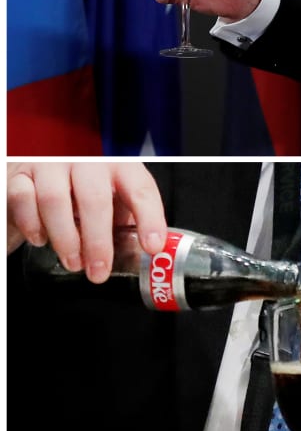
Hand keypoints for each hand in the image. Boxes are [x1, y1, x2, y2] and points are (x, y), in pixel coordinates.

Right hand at [7, 163, 166, 280]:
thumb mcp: (111, 199)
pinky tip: (42, 239)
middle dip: (98, 241)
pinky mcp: (19, 173)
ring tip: (73, 262)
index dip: (150, 219)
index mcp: (118, 165)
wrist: (36, 174)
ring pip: (55, 200)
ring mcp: (50, 163)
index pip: (140, 189)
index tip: (151, 247)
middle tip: (99, 270)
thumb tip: (141, 252)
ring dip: (65, 239)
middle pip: (95, 199)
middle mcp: (86, 160)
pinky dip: (33, 225)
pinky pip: (23, 199)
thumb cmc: (81, 191)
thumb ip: (124, 219)